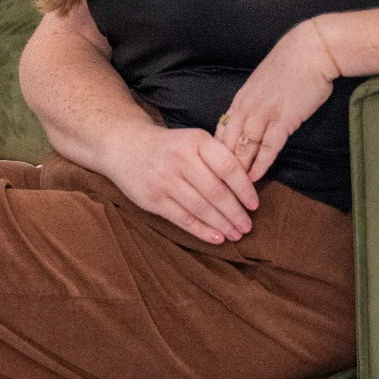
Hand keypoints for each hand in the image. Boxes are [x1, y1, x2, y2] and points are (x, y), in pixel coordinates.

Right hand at [104, 121, 259, 244]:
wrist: (125, 146)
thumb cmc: (168, 146)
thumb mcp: (192, 140)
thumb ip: (215, 157)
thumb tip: (246, 186)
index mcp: (196, 140)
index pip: (228, 167)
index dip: (244, 189)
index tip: (254, 205)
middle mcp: (180, 158)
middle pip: (216, 191)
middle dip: (235, 213)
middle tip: (248, 226)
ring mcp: (165, 179)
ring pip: (201, 208)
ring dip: (222, 225)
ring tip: (235, 234)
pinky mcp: (153, 198)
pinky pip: (183, 219)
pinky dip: (202, 231)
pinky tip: (216, 238)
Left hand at [214, 21, 339, 180]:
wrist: (311, 50)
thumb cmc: (290, 64)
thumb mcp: (263, 82)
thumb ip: (254, 101)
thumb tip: (250, 118)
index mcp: (241, 98)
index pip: (221, 131)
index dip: (214, 153)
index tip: (211, 170)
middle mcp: (247, 107)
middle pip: (226, 143)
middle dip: (220, 167)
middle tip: (216, 186)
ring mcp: (264, 114)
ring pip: (243, 148)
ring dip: (238, 171)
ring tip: (232, 191)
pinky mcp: (283, 119)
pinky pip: (267, 147)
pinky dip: (259, 165)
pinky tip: (254, 178)